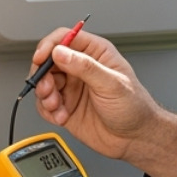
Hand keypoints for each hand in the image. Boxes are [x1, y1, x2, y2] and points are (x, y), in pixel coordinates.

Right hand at [28, 26, 176, 176]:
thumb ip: (86, 67)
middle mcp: (81, 68)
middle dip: (43, 75)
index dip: (50, 46)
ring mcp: (72, 87)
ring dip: (45, 95)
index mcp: (95, 53)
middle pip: (48, 61)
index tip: (41, 58)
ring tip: (57, 106)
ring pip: (44, 83)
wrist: (135, 138)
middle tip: (48, 89)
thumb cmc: (134, 108)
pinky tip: (61, 116)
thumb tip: (61, 53)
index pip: (65, 38)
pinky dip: (48, 111)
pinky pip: (45, 104)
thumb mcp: (112, 84)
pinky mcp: (66, 106)